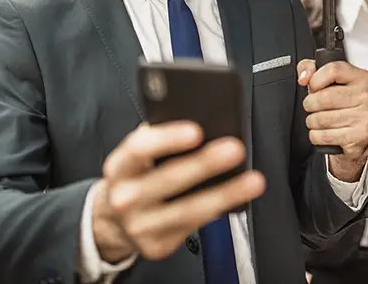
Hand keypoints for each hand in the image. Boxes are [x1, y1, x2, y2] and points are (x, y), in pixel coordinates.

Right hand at [92, 121, 265, 261]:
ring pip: (187, 210)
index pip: (139, 148)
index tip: (196, 131)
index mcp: (119, 167)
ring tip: (252, 181)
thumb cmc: (136, 177)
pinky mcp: (156, 247)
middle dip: (204, 164)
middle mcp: (124, 198)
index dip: (168, 138)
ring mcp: (140, 226)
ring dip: (224, 194)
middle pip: (168, 179)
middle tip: (235, 149)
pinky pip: (194, 227)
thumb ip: (160, 138)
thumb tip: (202, 121)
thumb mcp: (137, 156)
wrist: (115, 221)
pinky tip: (238, 200)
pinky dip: (218, 211)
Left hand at [298, 59, 367, 181]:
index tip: (313, 87)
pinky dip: (316, 135)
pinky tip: (322, 131)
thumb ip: (311, 69)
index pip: (333, 70)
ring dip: (312, 121)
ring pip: (322, 119)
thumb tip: (304, 77)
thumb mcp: (327, 79)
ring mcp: (364, 116)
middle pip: (324, 97)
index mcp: (360, 77)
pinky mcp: (359, 136)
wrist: (356, 130)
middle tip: (312, 105)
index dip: (315, 80)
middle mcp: (366, 96)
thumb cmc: (341, 101)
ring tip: (317, 119)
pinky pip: (325, 136)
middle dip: (310, 103)